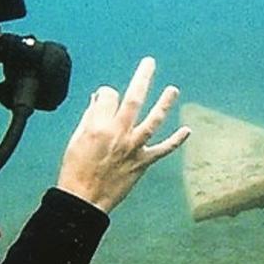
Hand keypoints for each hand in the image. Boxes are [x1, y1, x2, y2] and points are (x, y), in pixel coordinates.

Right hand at [56, 57, 191, 212]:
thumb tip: (100, 99)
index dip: (108, 93)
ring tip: (173, 89)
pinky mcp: (143, 163)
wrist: (84, 200)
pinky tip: (187, 130)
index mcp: (99, 126)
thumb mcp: (77, 139)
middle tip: (150, 62)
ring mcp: (133, 148)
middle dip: (142, 78)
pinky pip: (163, 150)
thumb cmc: (76, 169)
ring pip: (153, 121)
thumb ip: (91, 117)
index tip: (107, 97)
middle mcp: (119, 134)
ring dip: (165, 104)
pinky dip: (176, 140)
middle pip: (134, 99)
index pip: (109, 96)